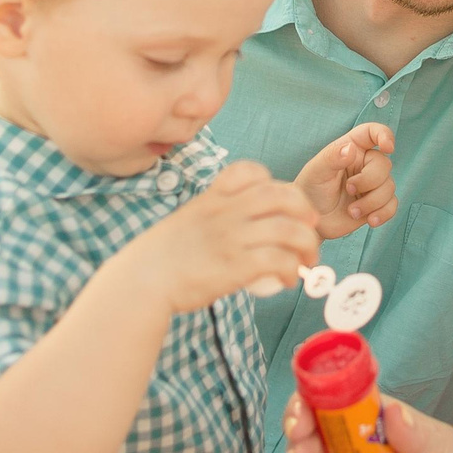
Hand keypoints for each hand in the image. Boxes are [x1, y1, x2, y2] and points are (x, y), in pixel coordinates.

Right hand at [130, 159, 319, 313]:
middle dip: (304, 210)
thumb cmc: (161, 257)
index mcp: (213, 198)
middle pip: (282, 196)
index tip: (278, 203)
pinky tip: (288, 281)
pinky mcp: (236, 265)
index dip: (272, 182)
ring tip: (307, 261)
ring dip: (307, 245)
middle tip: (309, 229)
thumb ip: (212, 218)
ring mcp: (232, 237)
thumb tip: (238, 231)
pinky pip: (279, 261)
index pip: (250, 171)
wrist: (143, 280)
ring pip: (289, 230)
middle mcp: (226, 212)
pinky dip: (291, 270)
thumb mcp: (186, 221)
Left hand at [293, 122, 397, 239]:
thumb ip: (333, 157)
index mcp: (352, 148)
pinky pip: (392, 205)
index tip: (388, 147)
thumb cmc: (310, 189)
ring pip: (389, 187)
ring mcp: (372, 185)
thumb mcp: (316, 171)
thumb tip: (351, 149)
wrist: (311, 220)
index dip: (384, 135)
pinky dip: (383, 214)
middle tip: (348, 189)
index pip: (372, 132)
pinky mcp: (376, 204)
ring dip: (372, 202)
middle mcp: (365, 164)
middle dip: (369, 181)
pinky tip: (370, 220)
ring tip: (352, 211)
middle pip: (384, 165)